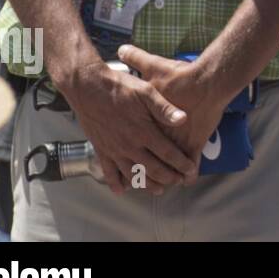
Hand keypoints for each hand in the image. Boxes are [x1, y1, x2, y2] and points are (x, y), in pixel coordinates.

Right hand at [57, 59, 198, 195]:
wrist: (87, 87)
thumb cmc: (119, 87)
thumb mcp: (146, 91)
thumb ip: (164, 108)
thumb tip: (183, 119)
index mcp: (144, 131)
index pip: (167, 153)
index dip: (180, 164)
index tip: (190, 171)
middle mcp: (129, 145)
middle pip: (153, 168)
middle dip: (168, 177)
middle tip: (179, 182)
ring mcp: (114, 149)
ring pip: (133, 174)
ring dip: (146, 184)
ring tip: (158, 189)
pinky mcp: (101, 149)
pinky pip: (108, 171)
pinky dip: (115, 182)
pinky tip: (121, 190)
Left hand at [118, 45, 234, 181]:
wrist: (208, 80)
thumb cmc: (180, 76)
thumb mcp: (155, 67)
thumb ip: (138, 60)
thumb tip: (123, 48)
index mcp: (145, 123)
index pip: (135, 145)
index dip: (132, 158)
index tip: (131, 167)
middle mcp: (158, 135)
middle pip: (149, 161)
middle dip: (150, 174)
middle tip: (150, 181)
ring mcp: (178, 140)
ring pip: (169, 164)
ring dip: (169, 174)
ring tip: (169, 182)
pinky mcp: (195, 141)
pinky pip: (192, 160)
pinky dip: (191, 169)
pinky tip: (192, 177)